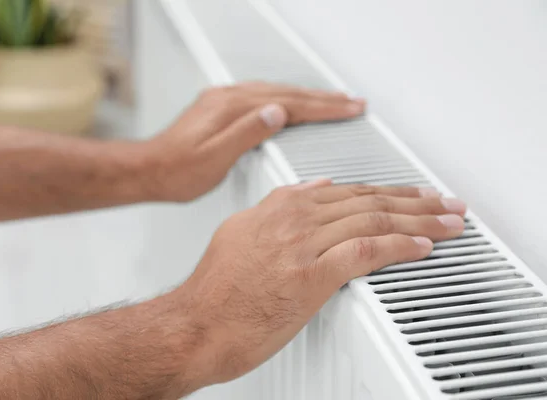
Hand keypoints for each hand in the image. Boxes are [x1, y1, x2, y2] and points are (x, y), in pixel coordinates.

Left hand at [148, 82, 365, 200]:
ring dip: (307, 97)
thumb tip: (277, 112)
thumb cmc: (177, 171)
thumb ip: (246, 134)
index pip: (289, 104)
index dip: (323, 107)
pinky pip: (262, 97)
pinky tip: (290, 104)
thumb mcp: (213, 159)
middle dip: (323, 99)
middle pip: (287, 94)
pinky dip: (285, 99)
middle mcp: (229, 99)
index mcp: (232, 110)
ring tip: (331, 102)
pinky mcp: (220, 109)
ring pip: (276, 93)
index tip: (349, 108)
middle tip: (352, 103)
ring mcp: (224, 102)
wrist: (148, 170)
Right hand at [180, 181, 465, 384]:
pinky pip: (365, 253)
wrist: (197, 322)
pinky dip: (399, 247)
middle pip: (368, 201)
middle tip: (444, 203)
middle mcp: (295, 219)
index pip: (348, 190)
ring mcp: (304, 246)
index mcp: (281, 206)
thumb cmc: (216, 287)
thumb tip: (312, 189)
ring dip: (419, 221)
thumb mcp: (241, 230)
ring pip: (373, 221)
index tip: (411, 195)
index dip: (387, 191)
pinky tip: (421, 248)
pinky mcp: (310, 277)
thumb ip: (278, 206)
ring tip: (447, 223)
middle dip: (415, 201)